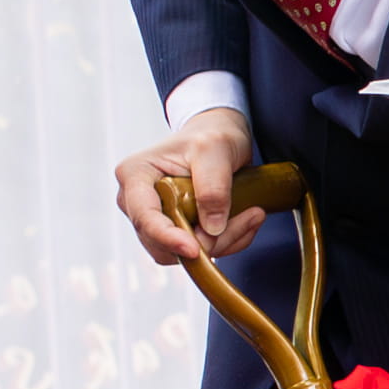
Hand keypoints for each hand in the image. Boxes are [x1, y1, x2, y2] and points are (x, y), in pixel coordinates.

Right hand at [113, 106, 260, 271]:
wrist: (218, 137)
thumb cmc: (211, 135)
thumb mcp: (216, 149)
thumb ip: (213, 186)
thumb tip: (211, 229)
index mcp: (135, 175)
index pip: (144, 217)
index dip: (167, 238)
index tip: (195, 249)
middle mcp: (136, 201)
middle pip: (162, 243)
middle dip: (206, 241)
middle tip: (248, 217)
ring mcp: (153, 218)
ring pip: (182, 253)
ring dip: (223, 242)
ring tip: (253, 214)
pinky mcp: (172, 230)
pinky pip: (196, 250)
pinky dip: (225, 242)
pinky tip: (246, 220)